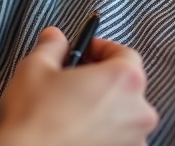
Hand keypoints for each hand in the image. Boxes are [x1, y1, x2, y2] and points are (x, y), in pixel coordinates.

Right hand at [0, 28, 157, 145]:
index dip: (102, 49)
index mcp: (124, 80)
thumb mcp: (36, 66)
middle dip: (103, 79)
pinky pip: (119, 139)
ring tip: (73, 108)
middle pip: (127, 85)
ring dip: (104, 108)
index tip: (85, 52)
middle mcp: (138, 111)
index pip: (125, 53)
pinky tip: (77, 130)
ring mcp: (134, 140)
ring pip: (123, 115)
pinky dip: (103, 132)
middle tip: (74, 80)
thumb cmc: (35, 116)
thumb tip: (55, 38)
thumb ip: (52, 46)